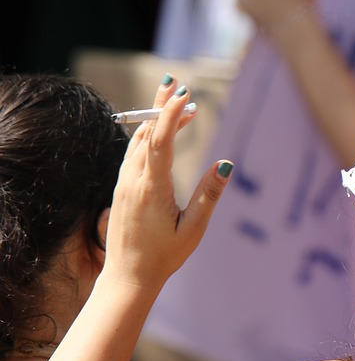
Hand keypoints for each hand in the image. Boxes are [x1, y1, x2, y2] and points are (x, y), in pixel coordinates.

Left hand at [103, 76, 231, 290]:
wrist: (127, 277)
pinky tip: (163, 133)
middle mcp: (133, 181)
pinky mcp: (122, 188)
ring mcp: (124, 183)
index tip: (183, 94)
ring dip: (158, 120)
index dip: (170, 114)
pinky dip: (150, 136)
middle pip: (146, 132)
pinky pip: (134, 152)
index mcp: (151, 189)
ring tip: (180, 104)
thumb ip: (208, 195)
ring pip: (138, 141)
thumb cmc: (164, 256)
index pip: (159, 141)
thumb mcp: (194, 229)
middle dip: (162, 106)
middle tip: (178, 83)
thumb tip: (225, 165)